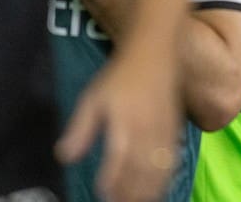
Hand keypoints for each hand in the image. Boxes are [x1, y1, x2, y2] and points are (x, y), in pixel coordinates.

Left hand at [56, 50, 181, 201]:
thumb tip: (65, 157)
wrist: (155, 53)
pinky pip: (173, 161)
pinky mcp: (175, 130)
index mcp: (126, 123)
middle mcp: (148, 130)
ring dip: (148, 189)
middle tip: (117, 201)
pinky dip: (165, 179)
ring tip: (136, 200)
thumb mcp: (92, 98)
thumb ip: (80, 129)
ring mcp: (165, 131)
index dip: (111, 180)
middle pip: (142, 171)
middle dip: (131, 192)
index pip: (119, 160)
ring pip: (160, 170)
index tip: (101, 193)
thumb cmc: (120, 76)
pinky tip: (157, 187)